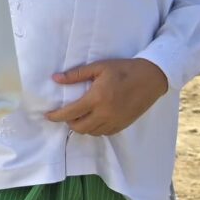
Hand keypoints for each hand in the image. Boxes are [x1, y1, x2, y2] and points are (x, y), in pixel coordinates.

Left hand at [44, 58, 170, 137]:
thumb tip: (55, 79)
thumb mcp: (99, 67)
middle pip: (79, 127)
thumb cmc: (124, 69)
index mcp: (97, 98)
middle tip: (66, 114)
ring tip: (79, 117)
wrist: (152, 77)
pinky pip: (105, 133)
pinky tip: (94, 120)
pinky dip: (96, 129)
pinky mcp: (124, 124)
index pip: (70, 113)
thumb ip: (76, 74)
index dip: (56, 116)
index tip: (48, 115)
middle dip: (69, 123)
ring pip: (92, 132)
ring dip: (82, 127)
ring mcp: (116, 120)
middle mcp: (105, 113)